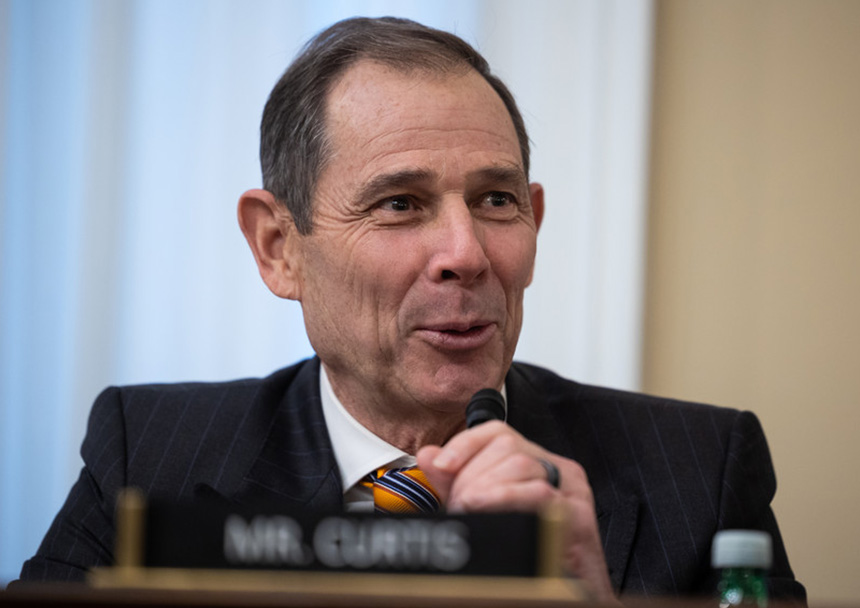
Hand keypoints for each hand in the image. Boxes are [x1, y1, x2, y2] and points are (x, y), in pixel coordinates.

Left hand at [416, 421, 618, 603]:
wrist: (562, 594)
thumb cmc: (529, 558)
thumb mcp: (482, 511)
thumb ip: (456, 482)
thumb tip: (429, 455)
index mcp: (536, 463)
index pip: (498, 432)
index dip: (465, 444)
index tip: (442, 465)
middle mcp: (556, 470)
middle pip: (507, 445)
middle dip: (472, 474)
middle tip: (458, 505)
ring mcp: (571, 491)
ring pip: (520, 464)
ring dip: (484, 488)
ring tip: (470, 513)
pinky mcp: (579, 515)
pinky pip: (539, 493)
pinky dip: (505, 498)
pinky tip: (486, 511)